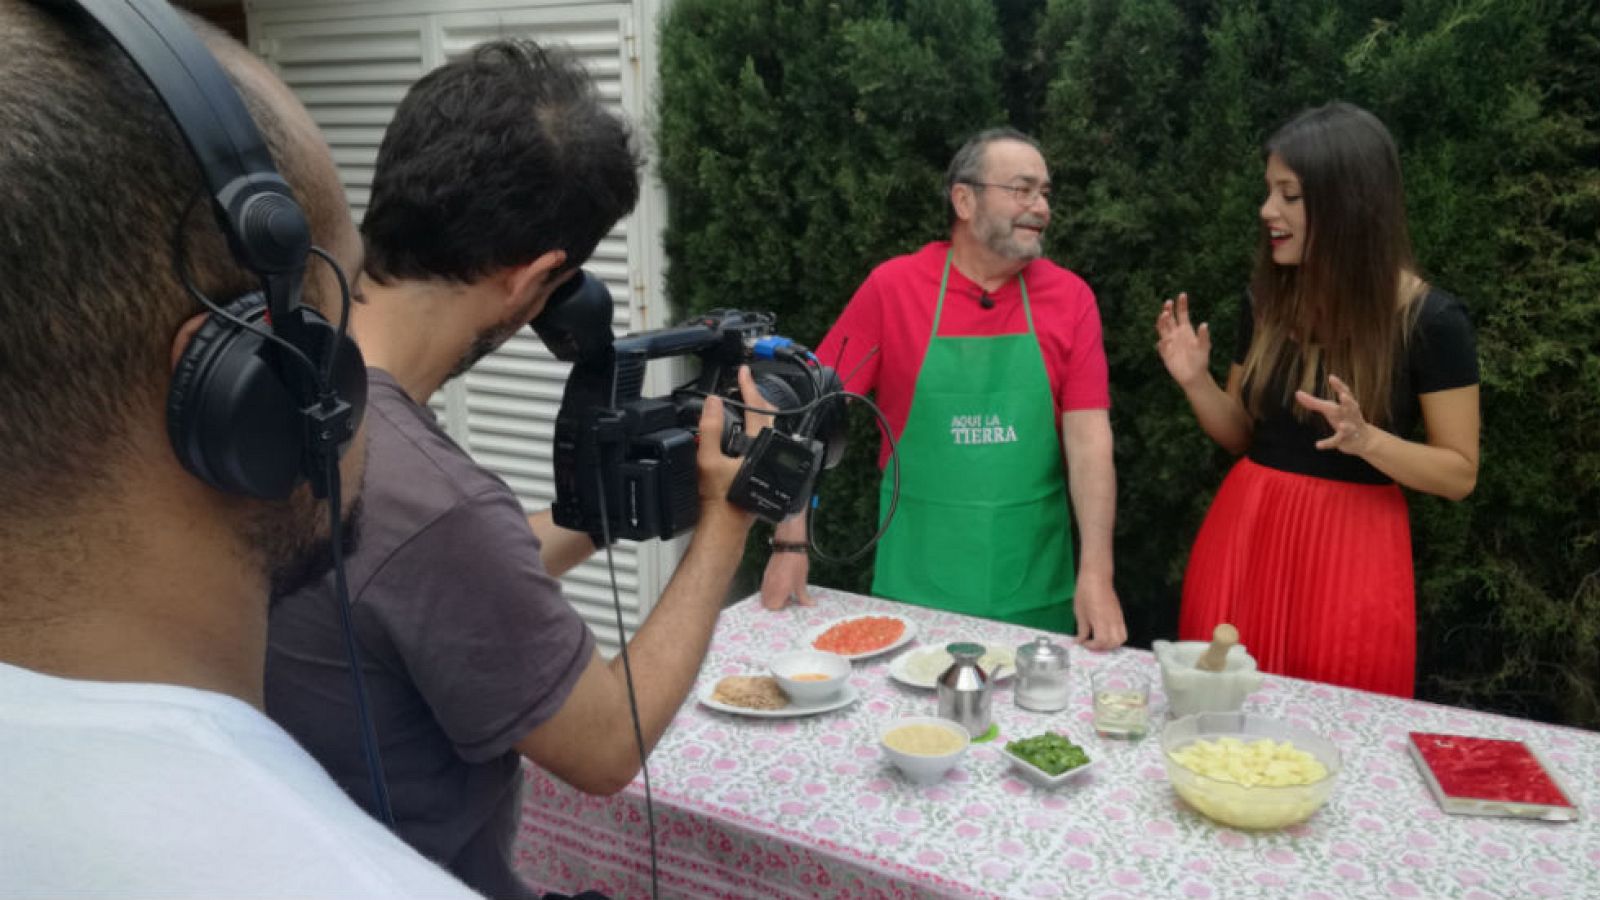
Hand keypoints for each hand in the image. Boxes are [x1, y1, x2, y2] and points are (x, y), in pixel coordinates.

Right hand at [696, 366, 772, 512]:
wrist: (726, 524)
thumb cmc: (720, 499)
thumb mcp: (708, 460)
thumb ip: (710, 428)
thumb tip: (713, 403)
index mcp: (758, 446)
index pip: (755, 409)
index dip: (748, 387)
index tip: (743, 372)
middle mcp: (770, 453)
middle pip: (768, 416)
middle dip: (757, 397)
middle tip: (747, 384)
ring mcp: (771, 464)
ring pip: (769, 431)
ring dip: (759, 415)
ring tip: (747, 403)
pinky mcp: (768, 472)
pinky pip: (766, 444)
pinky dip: (758, 432)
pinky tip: (748, 432)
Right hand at [760, 552, 812, 609]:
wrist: (789, 546)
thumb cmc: (798, 565)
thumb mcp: (801, 582)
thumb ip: (804, 596)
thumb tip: (811, 605)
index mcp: (779, 591)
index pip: (773, 607)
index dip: (781, 607)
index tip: (790, 601)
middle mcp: (770, 587)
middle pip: (766, 603)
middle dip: (775, 603)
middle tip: (787, 597)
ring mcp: (766, 580)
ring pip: (764, 595)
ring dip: (773, 596)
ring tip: (784, 590)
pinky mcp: (765, 574)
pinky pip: (765, 587)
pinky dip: (771, 589)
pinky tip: (781, 582)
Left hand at [1073, 574, 1126, 650]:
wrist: (1096, 577)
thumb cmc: (1085, 593)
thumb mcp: (1080, 612)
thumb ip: (1082, 629)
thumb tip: (1079, 641)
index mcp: (1100, 621)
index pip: (1102, 642)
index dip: (1092, 646)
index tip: (1083, 642)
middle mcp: (1112, 621)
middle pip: (1114, 643)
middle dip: (1102, 647)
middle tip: (1091, 643)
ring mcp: (1118, 618)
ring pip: (1121, 638)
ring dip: (1111, 644)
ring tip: (1100, 640)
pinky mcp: (1120, 615)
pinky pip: (1123, 631)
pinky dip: (1116, 637)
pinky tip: (1105, 632)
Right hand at [1154, 292, 1211, 389]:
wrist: (1194, 376)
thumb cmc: (1201, 360)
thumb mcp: (1205, 347)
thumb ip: (1204, 336)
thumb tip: (1204, 324)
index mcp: (1186, 330)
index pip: (1182, 314)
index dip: (1182, 304)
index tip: (1182, 295)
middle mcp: (1176, 333)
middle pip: (1170, 318)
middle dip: (1168, 310)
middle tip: (1168, 302)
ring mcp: (1169, 342)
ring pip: (1162, 328)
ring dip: (1162, 321)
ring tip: (1164, 315)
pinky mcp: (1165, 353)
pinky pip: (1162, 346)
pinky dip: (1163, 342)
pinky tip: (1166, 340)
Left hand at [1295, 374, 1375, 455]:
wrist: (1364, 440)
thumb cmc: (1344, 419)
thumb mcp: (1330, 410)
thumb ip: (1314, 402)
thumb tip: (1297, 393)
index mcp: (1348, 406)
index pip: (1346, 392)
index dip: (1339, 385)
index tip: (1331, 377)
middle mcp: (1351, 415)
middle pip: (1351, 407)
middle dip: (1348, 402)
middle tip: (1343, 395)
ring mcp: (1350, 428)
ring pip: (1349, 427)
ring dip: (1345, 426)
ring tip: (1341, 425)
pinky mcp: (1346, 440)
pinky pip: (1337, 441)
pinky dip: (1328, 443)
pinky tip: (1318, 445)